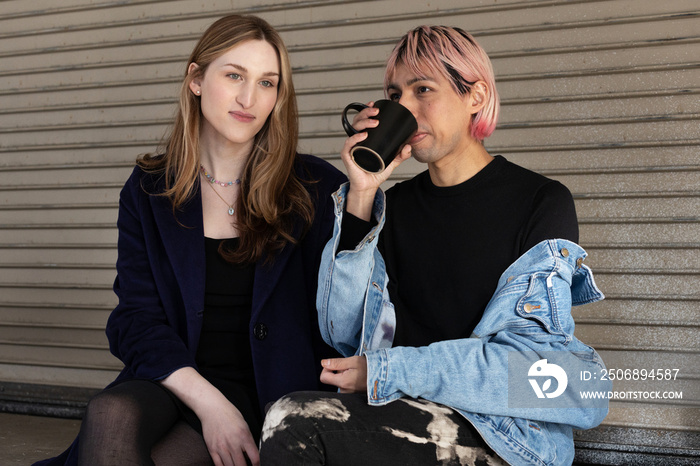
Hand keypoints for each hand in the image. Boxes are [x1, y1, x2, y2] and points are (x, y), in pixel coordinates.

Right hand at [161, 367, 258, 465]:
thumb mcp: (244, 425)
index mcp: (244, 436)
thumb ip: (248, 440)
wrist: (212, 408)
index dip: (258, 465)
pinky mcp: (212, 449)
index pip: (254, 458)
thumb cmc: (230, 414)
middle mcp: (233, 443)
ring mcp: (221, 447)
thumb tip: (252, 454)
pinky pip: (219, 465)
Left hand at [320, 356, 367, 392]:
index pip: (323, 377)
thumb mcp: (353, 361)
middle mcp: (344, 391)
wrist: (384, 376)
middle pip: (331, 379)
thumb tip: (323, 363)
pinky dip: (348, 380)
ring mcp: (348, 394)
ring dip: (343, 375)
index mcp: (343, 382)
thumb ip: (337, 363)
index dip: (326, 369)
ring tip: (355, 372)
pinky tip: (357, 377)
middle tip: (350, 367)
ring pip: (338, 382)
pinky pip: (344, 386)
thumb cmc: (370, 367)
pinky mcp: (352, 394)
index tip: (335, 364)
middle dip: (337, 371)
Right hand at [341, 102, 411, 220]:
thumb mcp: (392, 161)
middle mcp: (356, 140)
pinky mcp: (347, 156)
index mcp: (364, 137)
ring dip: (363, 123)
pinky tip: (364, 135)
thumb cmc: (376, 172)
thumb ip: (401, 154)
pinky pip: (349, 144)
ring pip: (353, 129)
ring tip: (374, 122)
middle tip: (377, 112)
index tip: (375, 105)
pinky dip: (355, 138)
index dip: (366, 110)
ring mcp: (351, 147)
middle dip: (366, 113)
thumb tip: (409, 146)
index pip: (363, 120)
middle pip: (357, 121)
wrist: (368, 186)